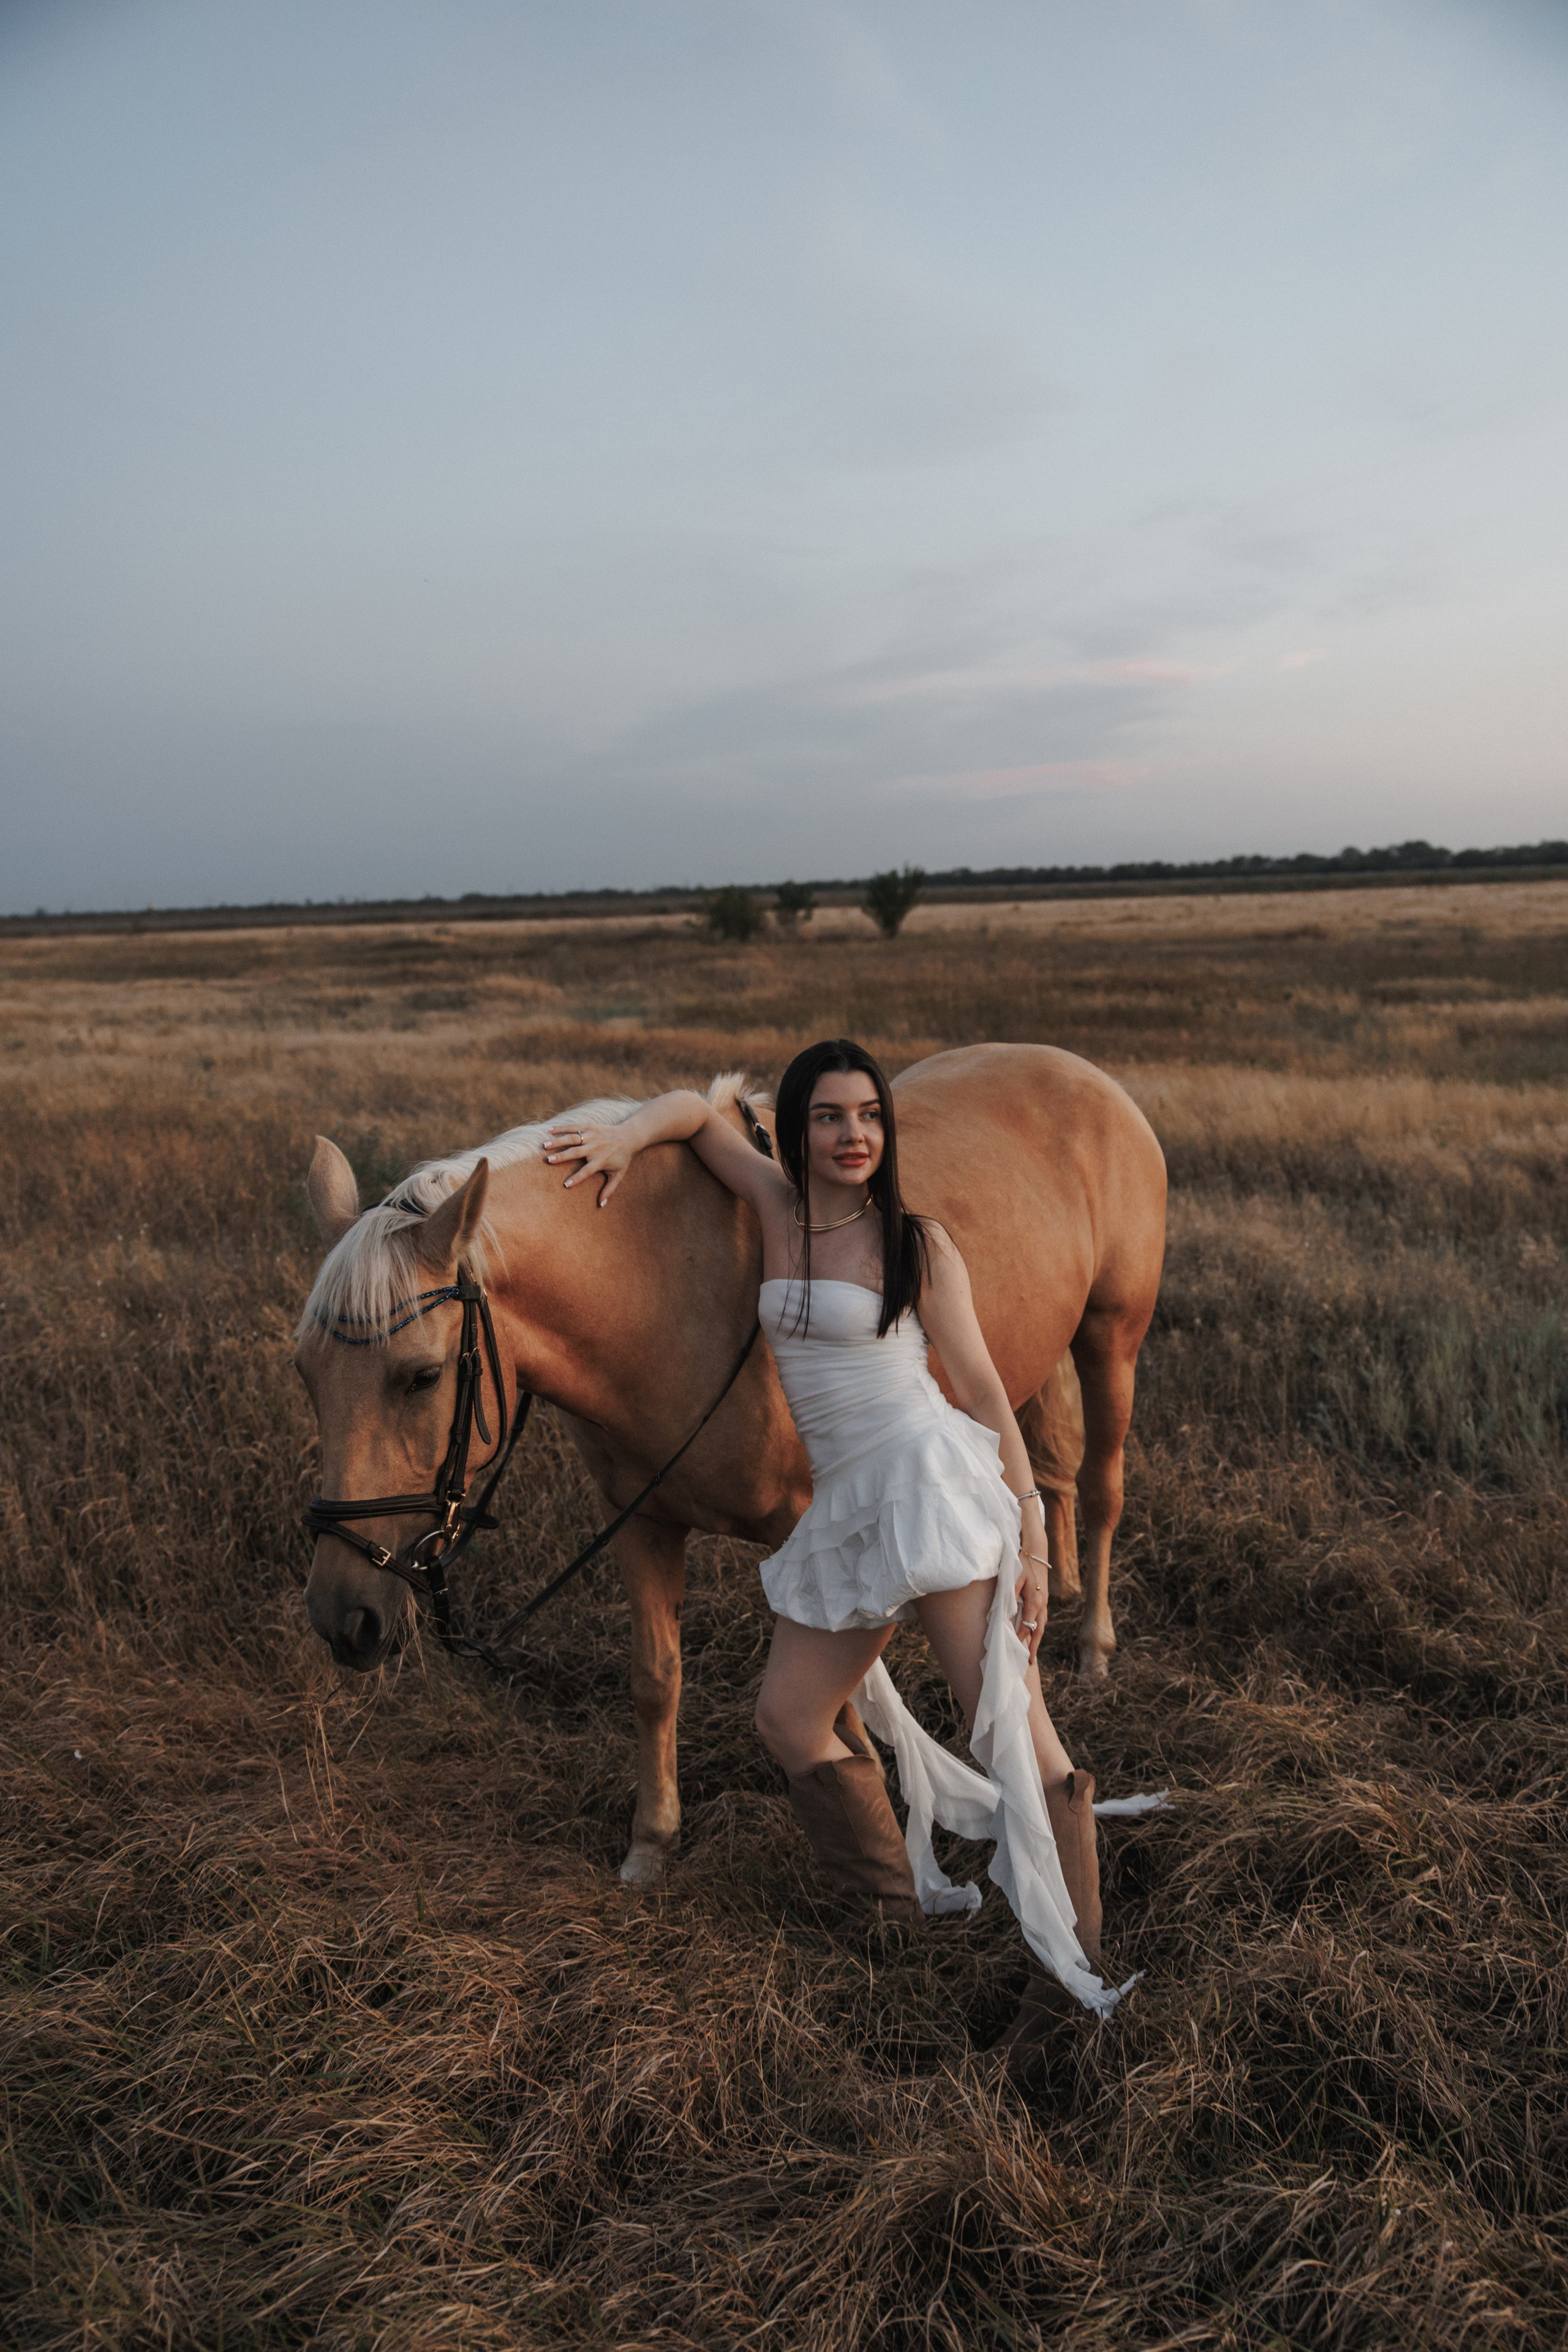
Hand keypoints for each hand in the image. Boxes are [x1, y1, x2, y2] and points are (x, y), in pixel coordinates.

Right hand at [543, 1118, 635, 1206]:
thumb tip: (601, 1205)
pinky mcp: (590, 1126)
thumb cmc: (622, 1158)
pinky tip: (548, 1130)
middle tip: (548, 1161)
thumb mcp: (618, 1175)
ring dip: (558, 1141)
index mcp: (601, 1160)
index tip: (565, 1184)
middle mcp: (595, 1148)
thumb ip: (609, 1189)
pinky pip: (574, 1126)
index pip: (587, 1171)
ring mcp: (592, 1135)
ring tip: (544, 1145)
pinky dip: (561, 1128)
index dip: (577, 1178)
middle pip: (576, 1152)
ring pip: (572, 1138)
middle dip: (562, 1157)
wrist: (629, 1136)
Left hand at [1014, 1551, 1047, 1666]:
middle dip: (1033, 1646)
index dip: (1020, 1637)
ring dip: (1037, 1639)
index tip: (1014, 1649)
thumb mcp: (1014, 1579)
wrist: (1037, 1551)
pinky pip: (1042, 1618)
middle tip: (1029, 1662)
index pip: (1027, 1625)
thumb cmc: (1022, 1563)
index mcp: (1035, 1601)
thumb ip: (1010, 1596)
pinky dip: (1039, 1629)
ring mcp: (1045, 1601)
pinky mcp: (1044, 1598)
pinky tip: (1034, 1634)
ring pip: (1042, 1625)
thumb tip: (1006, 1614)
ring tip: (1033, 1654)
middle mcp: (1042, 1604)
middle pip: (1039, 1630)